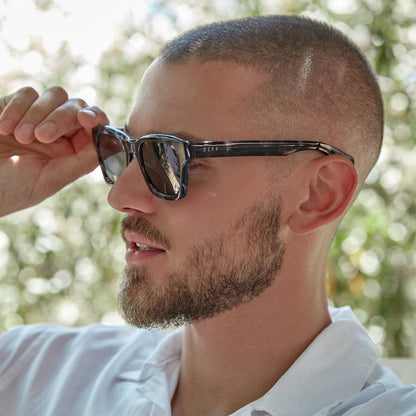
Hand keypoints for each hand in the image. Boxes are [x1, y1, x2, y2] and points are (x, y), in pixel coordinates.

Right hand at [0, 86, 108, 215]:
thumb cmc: (9, 190)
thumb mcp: (50, 180)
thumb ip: (81, 162)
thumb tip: (110, 143)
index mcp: (73, 151)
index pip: (95, 126)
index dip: (96, 118)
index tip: (86, 119)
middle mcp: (59, 132)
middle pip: (76, 107)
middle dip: (61, 118)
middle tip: (41, 137)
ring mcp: (37, 117)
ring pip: (55, 95)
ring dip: (38, 113)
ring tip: (20, 138)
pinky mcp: (13, 107)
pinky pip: (26, 94)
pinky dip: (17, 107)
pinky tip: (4, 129)